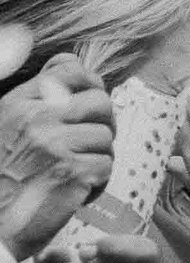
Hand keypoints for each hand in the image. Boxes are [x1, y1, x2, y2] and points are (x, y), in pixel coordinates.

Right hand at [0, 54, 114, 259]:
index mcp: (19, 102)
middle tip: (93, 146)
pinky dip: (98, 183)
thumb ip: (32, 102)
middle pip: (99, 101)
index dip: (91, 84)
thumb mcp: (5, 127)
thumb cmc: (1, 183)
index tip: (91, 107)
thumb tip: (69, 69)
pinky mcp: (72, 173)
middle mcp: (37, 117)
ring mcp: (55, 144)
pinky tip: (79, 194)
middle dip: (105, 124)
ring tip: (79, 175)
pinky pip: (106, 166)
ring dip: (100, 158)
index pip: (69, 68)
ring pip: (105, 137)